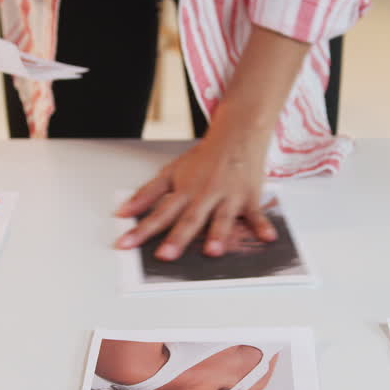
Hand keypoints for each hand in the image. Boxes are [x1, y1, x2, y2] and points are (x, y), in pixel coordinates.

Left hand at [114, 131, 276, 260]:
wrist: (237, 133)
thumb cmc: (205, 157)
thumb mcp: (171, 172)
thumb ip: (147, 194)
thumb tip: (123, 212)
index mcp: (184, 191)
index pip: (159, 213)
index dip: (141, 230)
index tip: (125, 244)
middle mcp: (205, 195)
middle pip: (189, 219)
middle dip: (177, 238)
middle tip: (165, 255)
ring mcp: (227, 197)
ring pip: (221, 218)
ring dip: (218, 234)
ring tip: (213, 251)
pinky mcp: (249, 198)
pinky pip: (256, 214)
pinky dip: (262, 225)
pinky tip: (267, 237)